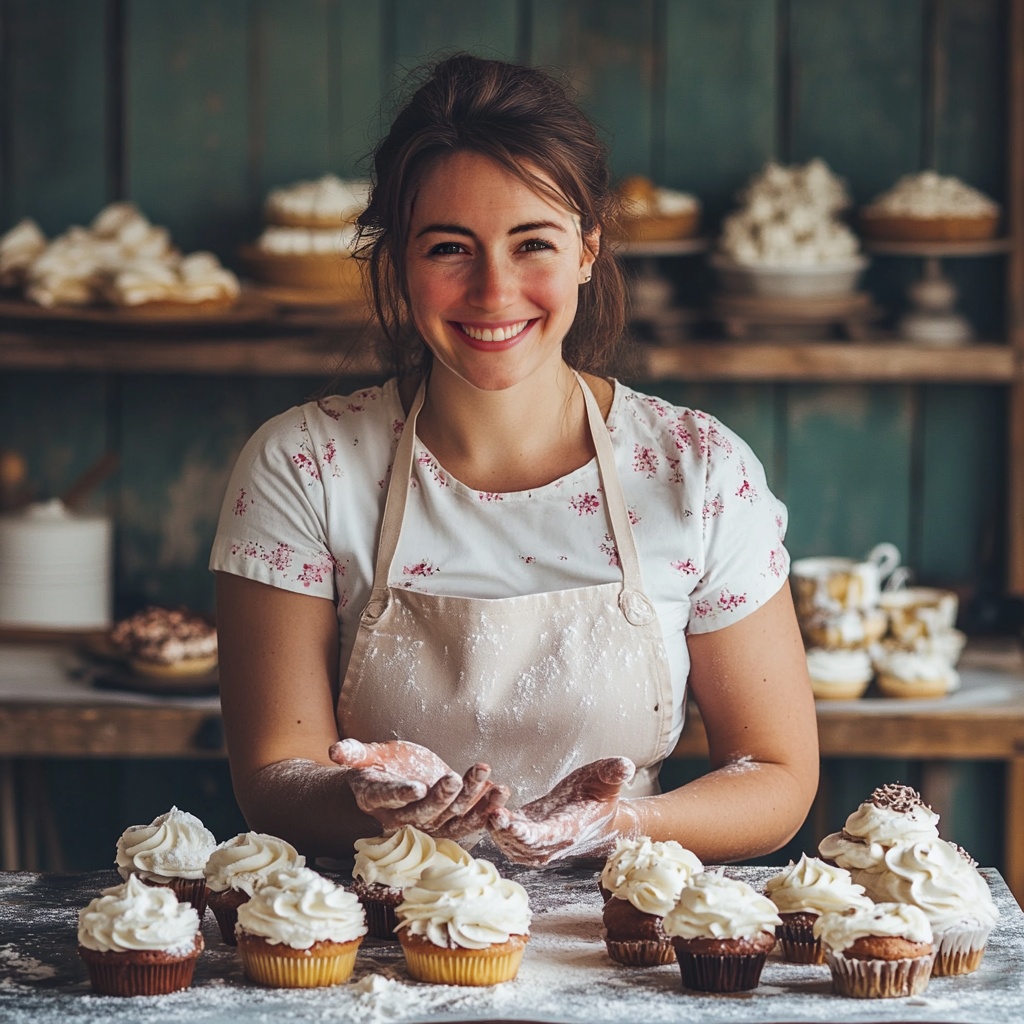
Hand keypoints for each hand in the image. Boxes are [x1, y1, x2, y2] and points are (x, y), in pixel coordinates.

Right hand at [328, 738, 508, 838]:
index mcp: (380, 800)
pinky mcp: (449, 820)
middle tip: (455, 778)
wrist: (394, 785)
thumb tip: (334, 750)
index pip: (390, 798)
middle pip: (425, 811)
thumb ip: (354, 752)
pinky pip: (470, 820)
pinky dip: (487, 810)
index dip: (402, 793)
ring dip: (475, 803)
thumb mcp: (367, 757)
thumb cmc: (380, 768)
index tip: (416, 786)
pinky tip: (501, 794)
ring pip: (452, 817)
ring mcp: (429, 822)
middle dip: (442, 797)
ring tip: (494, 786)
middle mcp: (404, 817)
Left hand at [486, 757, 637, 865]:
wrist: (595, 810)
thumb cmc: (600, 792)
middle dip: (508, 834)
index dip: (530, 834)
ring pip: (514, 847)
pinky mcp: (526, 832)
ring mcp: (538, 840)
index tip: (513, 825)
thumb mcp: (609, 777)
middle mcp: (553, 840)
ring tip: (486, 814)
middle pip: (527, 846)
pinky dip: (496, 830)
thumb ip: (615, 772)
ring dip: (499, 834)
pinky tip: (485, 811)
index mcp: (571, 828)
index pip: (549, 837)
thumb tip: (626, 766)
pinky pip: (508, 839)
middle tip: (492, 816)